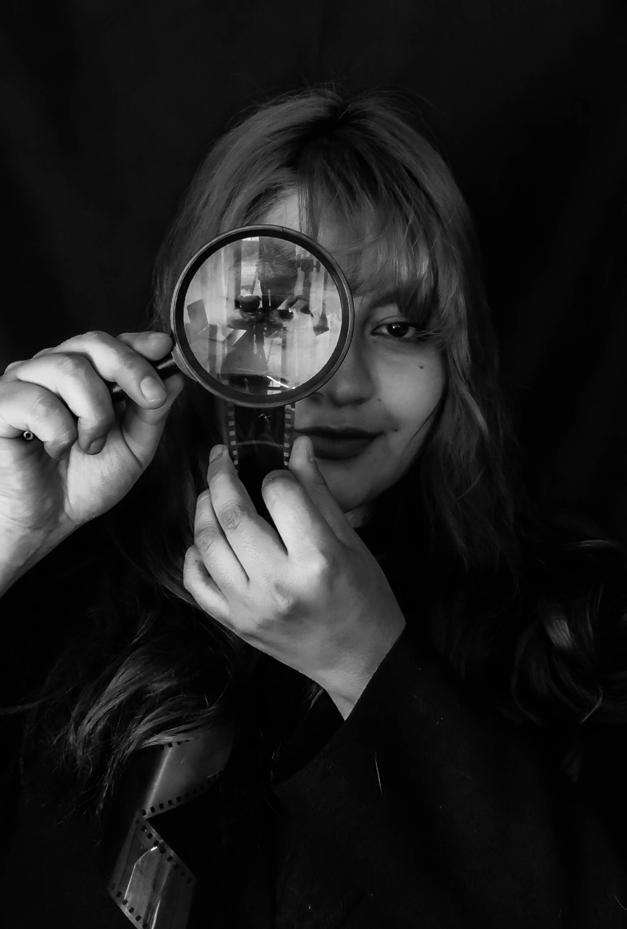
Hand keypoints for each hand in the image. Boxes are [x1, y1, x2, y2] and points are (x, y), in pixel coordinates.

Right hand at [0, 330, 183, 590]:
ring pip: (69, 369)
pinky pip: (37, 401)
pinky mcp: (0, 405)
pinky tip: (54, 449)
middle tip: (151, 397)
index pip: (112, 342)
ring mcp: (22, 383)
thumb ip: (153, 413)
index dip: (139, 343)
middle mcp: (51, 370)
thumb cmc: (84, 482)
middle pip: (93, 343)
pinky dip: (59, 430)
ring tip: (90, 445)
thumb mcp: (134, 448)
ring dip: (94, 412)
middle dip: (130, 369)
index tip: (165, 349)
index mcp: (84, 375)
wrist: (46, 521)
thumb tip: (176, 377)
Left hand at [183, 436, 405, 717]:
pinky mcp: (234, 624)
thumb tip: (298, 445)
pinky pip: (197, 584)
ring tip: (210, 492)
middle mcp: (277, 582)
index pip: (279, 493)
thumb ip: (318, 492)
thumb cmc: (365, 597)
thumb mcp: (353, 541)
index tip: (278, 475)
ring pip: (207, 545)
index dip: (276, 474)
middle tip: (220, 457)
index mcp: (316, 558)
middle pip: (233, 515)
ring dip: (203, 510)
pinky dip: (193, 555)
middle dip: (221, 476)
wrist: (360, 661)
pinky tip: (204, 539)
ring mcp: (249, 606)